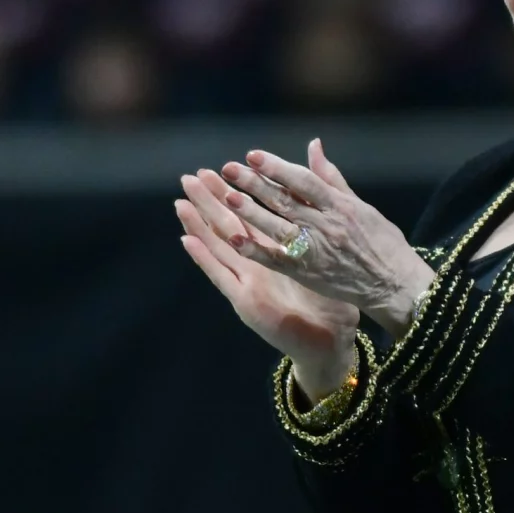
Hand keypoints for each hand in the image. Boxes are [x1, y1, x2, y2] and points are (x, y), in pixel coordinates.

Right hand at [176, 169, 359, 397]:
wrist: (331, 343)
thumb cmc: (333, 304)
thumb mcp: (326, 260)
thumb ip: (318, 227)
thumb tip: (318, 196)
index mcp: (276, 254)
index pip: (251, 217)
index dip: (234, 194)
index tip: (220, 169)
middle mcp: (257, 267)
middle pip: (228, 228)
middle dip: (209, 203)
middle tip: (190, 177)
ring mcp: (248, 283)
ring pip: (219, 248)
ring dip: (198, 225)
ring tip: (180, 202)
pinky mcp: (246, 302)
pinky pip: (222, 276)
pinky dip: (204, 258)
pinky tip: (188, 240)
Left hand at [219, 138, 434, 337]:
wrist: (394, 285)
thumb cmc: (383, 243)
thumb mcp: (362, 205)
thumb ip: (332, 177)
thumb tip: (313, 146)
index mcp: (341, 206)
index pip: (303, 181)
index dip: (277, 167)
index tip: (252, 155)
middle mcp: (327, 226)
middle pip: (285, 201)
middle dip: (255, 184)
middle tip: (229, 169)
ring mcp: (316, 250)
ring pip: (278, 227)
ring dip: (251, 212)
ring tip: (227, 197)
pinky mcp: (308, 273)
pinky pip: (278, 260)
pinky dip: (256, 250)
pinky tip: (235, 240)